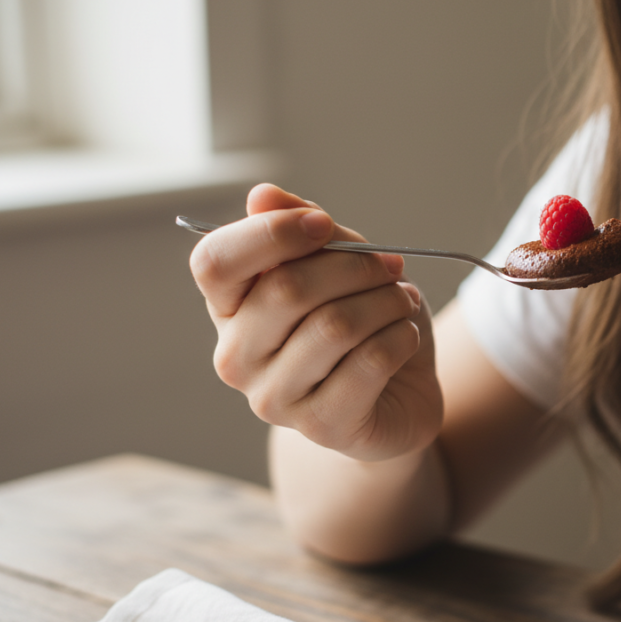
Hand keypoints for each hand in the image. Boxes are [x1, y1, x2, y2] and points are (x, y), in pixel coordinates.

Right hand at [190, 183, 442, 460]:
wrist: (400, 395)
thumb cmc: (363, 323)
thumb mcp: (341, 265)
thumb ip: (305, 231)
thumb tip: (262, 195)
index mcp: (228, 308)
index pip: (215, 261)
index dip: (271, 233)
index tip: (324, 224)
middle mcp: (237, 357)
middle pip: (286, 289)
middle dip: (355, 266)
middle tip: (390, 266)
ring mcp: (273, 399)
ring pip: (335, 326)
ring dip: (385, 302)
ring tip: (403, 301)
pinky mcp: (322, 426)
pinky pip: (370, 362)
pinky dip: (401, 336)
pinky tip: (405, 336)